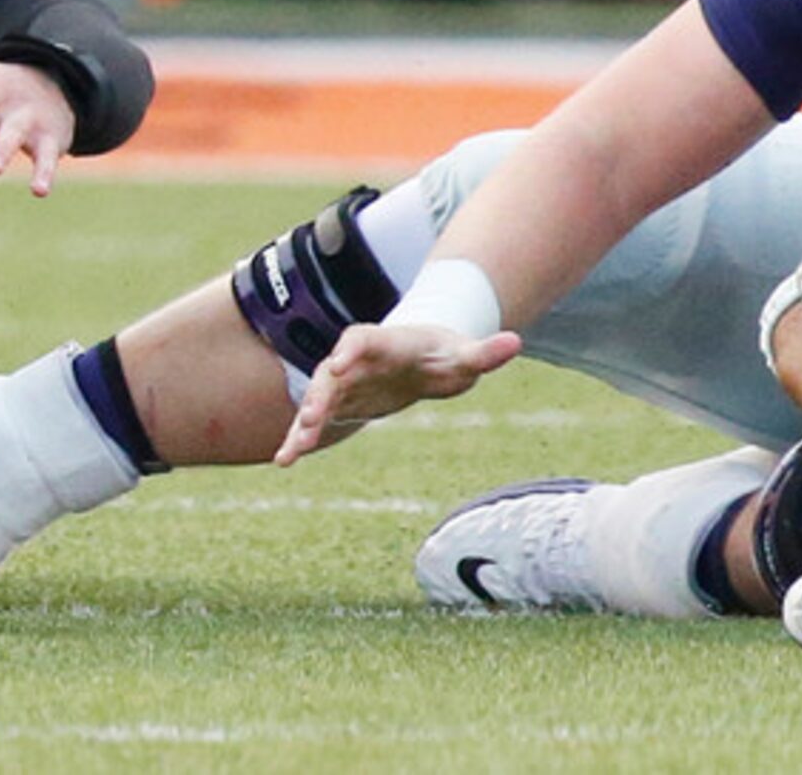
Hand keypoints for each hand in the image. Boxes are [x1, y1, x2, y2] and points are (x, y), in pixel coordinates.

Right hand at [272, 321, 523, 465]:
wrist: (424, 360)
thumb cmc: (445, 354)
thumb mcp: (465, 356)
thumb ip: (485, 353)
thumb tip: (516, 342)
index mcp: (384, 342)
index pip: (361, 340)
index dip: (349, 350)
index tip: (337, 364)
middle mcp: (355, 361)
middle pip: (330, 375)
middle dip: (318, 396)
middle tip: (308, 420)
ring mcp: (343, 383)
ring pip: (316, 401)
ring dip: (302, 425)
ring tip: (289, 453)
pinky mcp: (339, 405)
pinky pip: (315, 423)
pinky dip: (299, 439)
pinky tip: (285, 461)